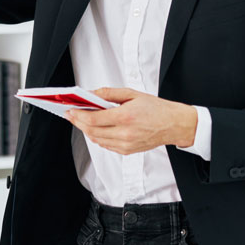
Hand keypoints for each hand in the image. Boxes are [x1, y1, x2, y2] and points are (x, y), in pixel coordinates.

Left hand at [65, 87, 197, 154]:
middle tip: (71, 115)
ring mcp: (126, 144)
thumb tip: (91, 93)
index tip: (70, 110)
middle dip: (78, 122)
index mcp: (126, 117)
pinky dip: (97, 137)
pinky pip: (105, 145)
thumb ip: (109, 94)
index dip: (78, 115)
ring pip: (96, 140)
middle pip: (92, 130)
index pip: (94, 118)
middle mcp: (125, 133)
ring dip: (86, 130)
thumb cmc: (156, 108)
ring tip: (81, 120)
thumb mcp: (132, 94)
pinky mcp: (127, 151)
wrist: (173, 124)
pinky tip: (96, 128)